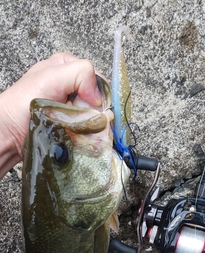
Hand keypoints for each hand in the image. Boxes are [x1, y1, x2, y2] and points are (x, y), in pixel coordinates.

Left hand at [0, 53, 102, 178]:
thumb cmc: (23, 103)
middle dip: (95, 111)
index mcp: (68, 67)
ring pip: (96, 117)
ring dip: (92, 126)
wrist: (9, 132)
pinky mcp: (70, 127)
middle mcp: (71, 87)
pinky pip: (88, 131)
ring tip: (80, 130)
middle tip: (83, 119)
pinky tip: (81, 138)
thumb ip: (80, 73)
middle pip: (99, 99)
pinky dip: (88, 136)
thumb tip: (99, 97)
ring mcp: (72, 108)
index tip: (92, 106)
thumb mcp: (52, 76)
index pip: (98, 79)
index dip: (98, 93)